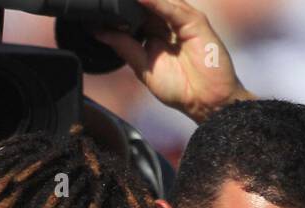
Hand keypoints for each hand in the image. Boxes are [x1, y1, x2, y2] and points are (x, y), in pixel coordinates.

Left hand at [94, 0, 252, 123]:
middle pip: (146, 5)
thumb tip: (100, 33)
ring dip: (141, 0)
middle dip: (129, 2)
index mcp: (155, 36)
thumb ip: (124, 48)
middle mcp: (168, 25)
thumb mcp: (143, 68)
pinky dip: (156, 3)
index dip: (120, 12)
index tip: (99, 7)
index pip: (135, 16)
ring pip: (159, 2)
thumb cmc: (180, 89)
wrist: (205, 101)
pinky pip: (173, 9)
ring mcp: (182, 22)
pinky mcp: (194, 22)